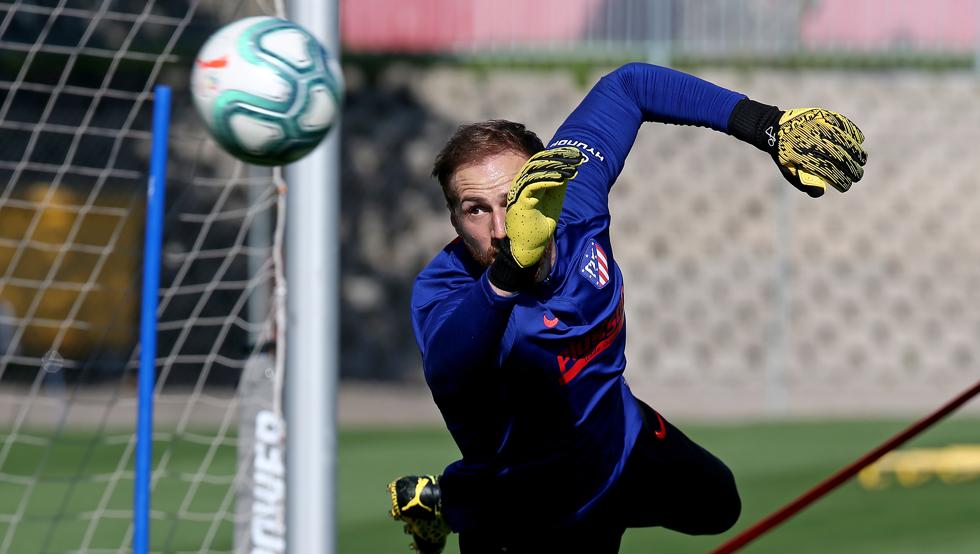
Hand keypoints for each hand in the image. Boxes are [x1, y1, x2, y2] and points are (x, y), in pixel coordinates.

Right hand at [504, 146, 584, 266]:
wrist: (529, 246)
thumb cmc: (540, 225)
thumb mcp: (553, 200)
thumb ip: (557, 184)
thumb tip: (567, 168)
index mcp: (529, 182)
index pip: (542, 162)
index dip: (558, 156)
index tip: (575, 154)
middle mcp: (522, 184)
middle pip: (538, 163)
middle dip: (558, 158)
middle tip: (576, 156)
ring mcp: (519, 192)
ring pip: (535, 172)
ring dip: (555, 168)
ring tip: (571, 167)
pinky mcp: (519, 202)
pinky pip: (532, 186)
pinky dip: (547, 180)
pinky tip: (561, 178)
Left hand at [729, 99, 867, 197]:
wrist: (773, 128)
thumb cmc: (784, 154)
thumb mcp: (789, 171)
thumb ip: (804, 182)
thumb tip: (822, 191)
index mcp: (802, 157)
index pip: (828, 172)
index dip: (840, 181)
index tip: (847, 186)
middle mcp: (812, 142)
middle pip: (839, 157)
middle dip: (852, 169)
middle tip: (858, 176)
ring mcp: (818, 127)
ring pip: (844, 140)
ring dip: (856, 151)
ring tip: (862, 160)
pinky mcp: (822, 116)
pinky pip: (842, 123)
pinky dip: (852, 131)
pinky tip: (859, 140)